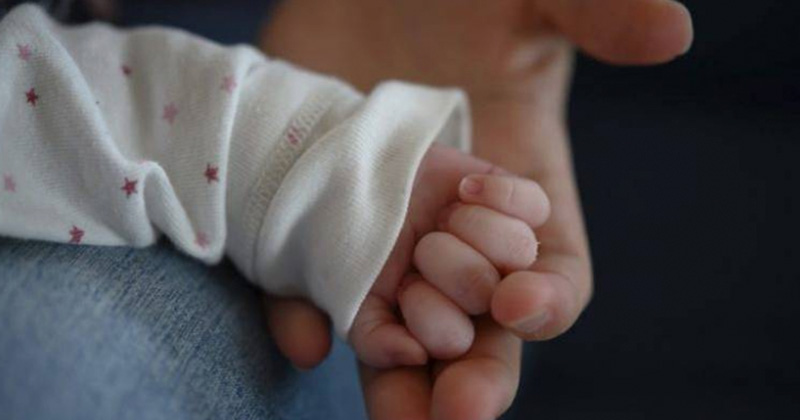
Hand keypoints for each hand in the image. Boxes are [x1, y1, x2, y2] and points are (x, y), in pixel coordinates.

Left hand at [261, 0, 693, 417]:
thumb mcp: (530, 1)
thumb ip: (594, 18)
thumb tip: (674, 30)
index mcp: (519, 195)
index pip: (553, 275)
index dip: (546, 302)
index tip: (516, 305)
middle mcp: (459, 232)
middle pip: (479, 329)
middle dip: (475, 374)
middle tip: (454, 409)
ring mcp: (388, 236)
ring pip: (401, 329)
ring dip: (399, 377)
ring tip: (398, 414)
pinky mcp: (322, 224)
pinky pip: (317, 289)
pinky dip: (309, 319)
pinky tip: (304, 338)